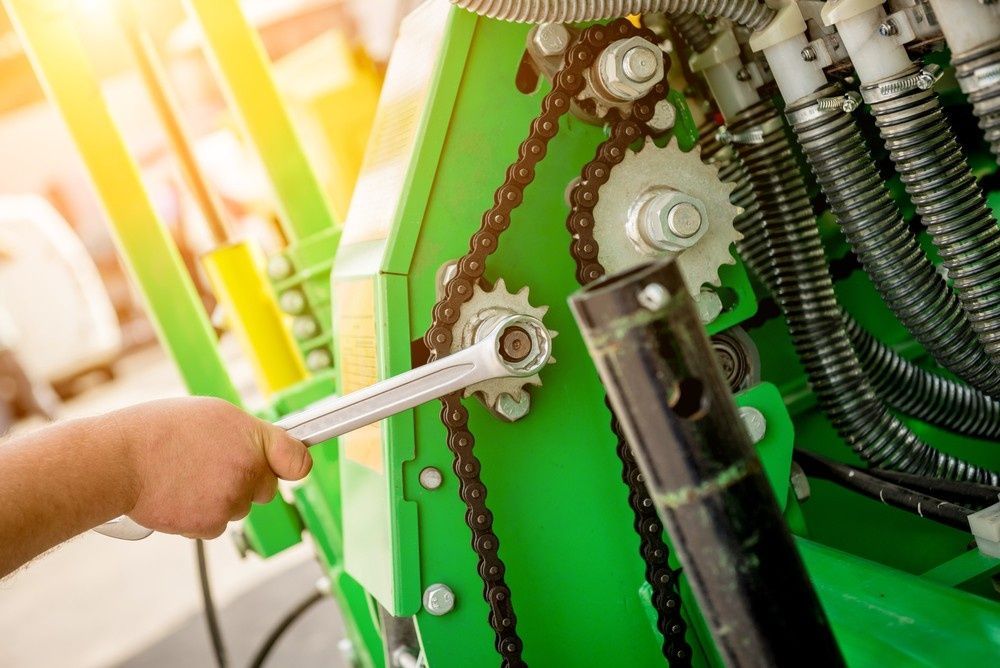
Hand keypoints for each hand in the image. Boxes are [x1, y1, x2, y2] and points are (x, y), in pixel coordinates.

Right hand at [111, 397, 310, 538]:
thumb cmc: (157, 431)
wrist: (118, 460)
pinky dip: (202, 516)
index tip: (290, 466)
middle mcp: (248, 468)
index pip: (297, 458)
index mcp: (251, 435)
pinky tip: (180, 496)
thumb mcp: (211, 414)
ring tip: (188, 477)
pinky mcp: (211, 523)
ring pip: (240, 508)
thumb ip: (244, 434)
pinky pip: (217, 525)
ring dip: (222, 498)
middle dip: (249, 482)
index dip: (293, 463)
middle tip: (214, 468)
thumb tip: (261, 448)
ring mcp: (231, 498)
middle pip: (268, 488)